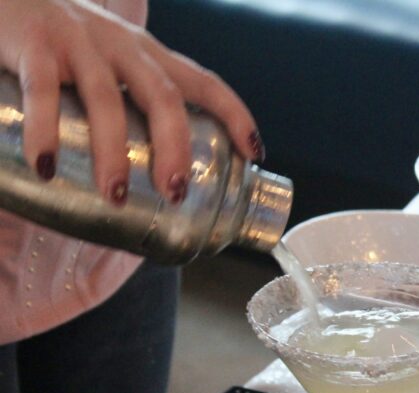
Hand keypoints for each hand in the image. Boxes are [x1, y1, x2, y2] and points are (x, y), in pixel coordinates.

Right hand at [0, 0, 263, 203]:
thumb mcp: (108, 64)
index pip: (204, 82)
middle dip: (174, 148)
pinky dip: (45, 130)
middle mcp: (121, 46)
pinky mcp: (33, 44)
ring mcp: (78, 42)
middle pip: (163, 97)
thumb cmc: (59, 39)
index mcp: (148, 55)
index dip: (234, 115)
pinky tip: (46, 166)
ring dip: (114, 152)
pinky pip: (43, 90)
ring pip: (107, 100)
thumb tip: (145, 182)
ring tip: (117, 195)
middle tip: (174, 193)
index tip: (254, 153)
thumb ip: (128, 106)